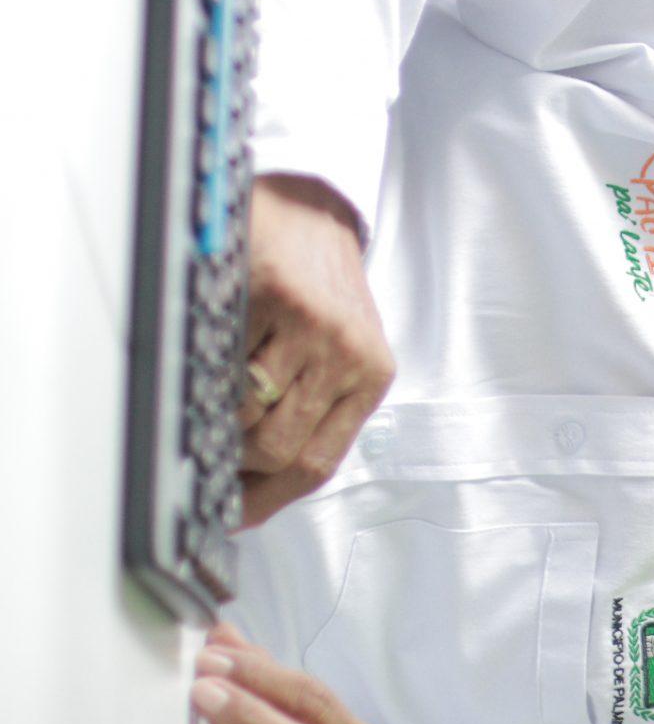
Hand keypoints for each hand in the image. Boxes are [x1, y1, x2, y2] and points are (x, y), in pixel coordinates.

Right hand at [239, 174, 395, 525]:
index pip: (318, 463)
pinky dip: (212, 364)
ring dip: (218, 418)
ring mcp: (316, 326)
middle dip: (236, 464)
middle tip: (211, 451)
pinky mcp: (277, 296)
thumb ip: (313, 407)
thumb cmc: (319, 284)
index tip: (233, 514)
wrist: (312, 209)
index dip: (268, 499)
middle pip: (280, 449)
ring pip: (249, 414)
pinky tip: (220, 342)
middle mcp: (351, 355)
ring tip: (213, 394)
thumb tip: (257, 481)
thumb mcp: (339, 349)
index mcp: (370, 377)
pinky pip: (228, 361)